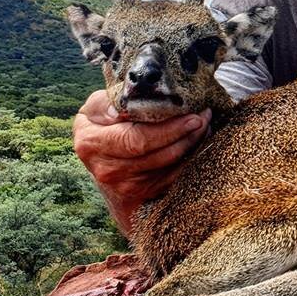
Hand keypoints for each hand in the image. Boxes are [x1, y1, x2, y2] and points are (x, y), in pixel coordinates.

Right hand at [72, 90, 210, 235]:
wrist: (101, 157)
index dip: (168, 129)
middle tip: (204, 117)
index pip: (136, 139)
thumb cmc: (103, 123)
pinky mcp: (143, 193)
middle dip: (186, 135)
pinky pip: (174, 175)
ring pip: (169, 165)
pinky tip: (198, 141)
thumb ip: (109, 102)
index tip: (191, 116)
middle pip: (157, 154)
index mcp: (91, 143)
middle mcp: (107, 169)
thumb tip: (123, 106)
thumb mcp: (97, 108)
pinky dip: (190, 158)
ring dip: (192, 144)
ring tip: (204, 125)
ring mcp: (125, 185)